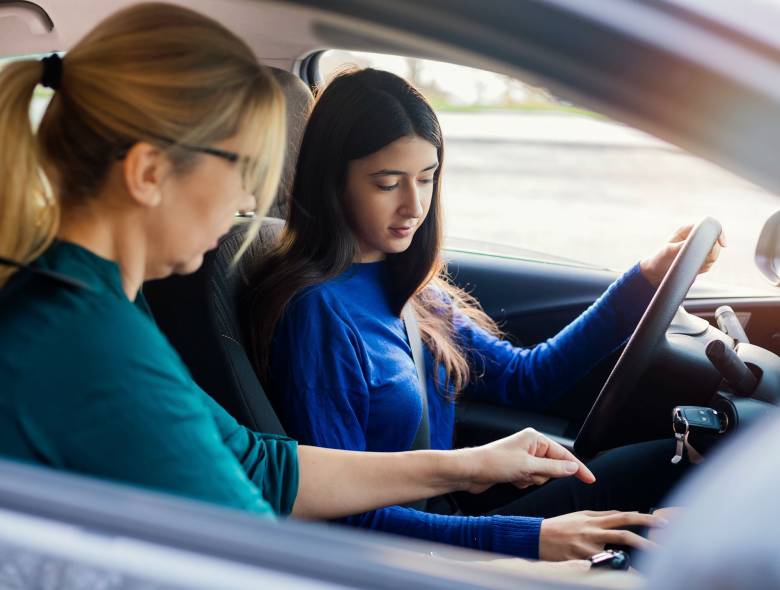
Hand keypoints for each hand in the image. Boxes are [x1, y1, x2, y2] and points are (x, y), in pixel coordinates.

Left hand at [462, 428, 594, 493]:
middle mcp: (530, 445)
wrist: (470, 471)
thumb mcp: (528, 467)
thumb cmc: (494, 463)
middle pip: (553, 467)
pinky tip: (511, 479)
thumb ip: (553, 469)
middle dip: (542, 475)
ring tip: (515, 476)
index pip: (564, 455)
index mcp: (535, 438)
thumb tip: (573, 468)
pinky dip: (524, 483)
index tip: (591, 480)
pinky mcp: (516, 468)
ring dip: (531, 480)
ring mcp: (523, 457)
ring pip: (542, 476)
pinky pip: (530, 480)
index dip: (578, 468)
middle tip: (526, 473)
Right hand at [539, 510, 667, 560]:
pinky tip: (621, 578)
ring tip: (646, 571)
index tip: (661, 522)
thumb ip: (601, 515)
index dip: (644, 518)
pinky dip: (612, 572)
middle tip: (664, 549)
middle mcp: (593, 532)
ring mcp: (587, 547)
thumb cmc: (559, 527)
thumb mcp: (580, 515)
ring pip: (616, 553)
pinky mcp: (580, 560)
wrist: (537, 537)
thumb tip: (622, 514)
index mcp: (594, 519)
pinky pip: (600, 567)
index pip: (624, 516)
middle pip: (625, 534)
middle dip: (647, 542)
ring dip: (633, 562)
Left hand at [639, 224, 726, 286]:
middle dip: (712, 252)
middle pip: (716, 241)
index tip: (722, 244)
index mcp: (686, 230)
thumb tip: (697, 243)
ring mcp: (699, 248)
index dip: (719, 232)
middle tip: (699, 260)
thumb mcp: (668, 251)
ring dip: (707, 261)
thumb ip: (683, 246)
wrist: (656, 271)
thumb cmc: (659, 258)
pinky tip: (692, 268)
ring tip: (691, 264)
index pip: (709, 225)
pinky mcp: (701, 258)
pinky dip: (704, 267)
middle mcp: (695, 237)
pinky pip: (710, 263)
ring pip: (715, 253)